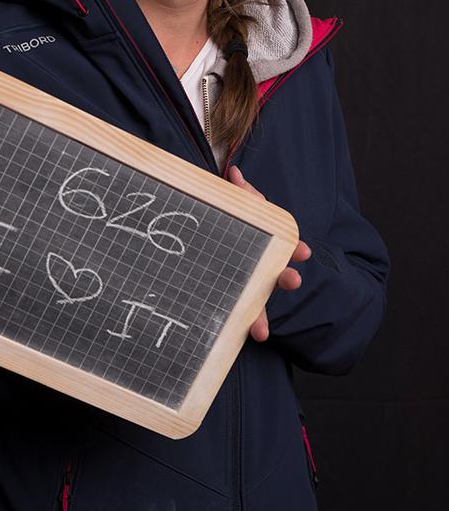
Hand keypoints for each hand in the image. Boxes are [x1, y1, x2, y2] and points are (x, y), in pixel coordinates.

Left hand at [227, 165, 310, 342]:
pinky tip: (250, 336)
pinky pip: (242, 317)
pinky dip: (247, 327)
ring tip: (262, 329)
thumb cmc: (234, 226)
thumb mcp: (238, 209)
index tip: (303, 250)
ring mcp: (249, 287)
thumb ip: (241, 196)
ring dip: (263, 316)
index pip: (285, 245)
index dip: (295, 248)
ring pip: (261, 304)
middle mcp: (263, 268)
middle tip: (292, 279)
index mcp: (268, 244)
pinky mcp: (234, 302)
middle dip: (286, 279)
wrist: (206, 245)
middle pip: (278, 275)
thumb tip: (234, 173)